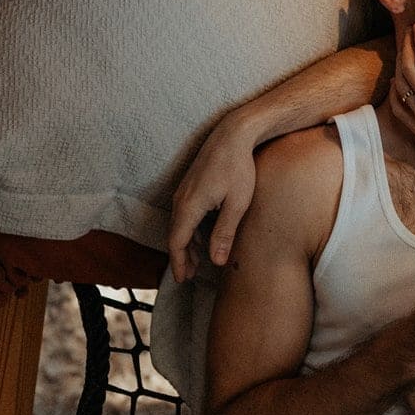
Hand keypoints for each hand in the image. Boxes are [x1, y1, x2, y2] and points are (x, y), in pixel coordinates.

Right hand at [168, 121, 256, 279]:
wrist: (234, 134)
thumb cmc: (239, 167)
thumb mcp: (237, 204)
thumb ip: (224, 233)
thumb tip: (216, 262)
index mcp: (189, 206)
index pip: (177, 242)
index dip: (179, 263)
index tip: (182, 280)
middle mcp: (181, 199)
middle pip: (175, 236)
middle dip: (181, 258)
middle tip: (188, 278)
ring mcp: (184, 191)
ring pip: (180, 225)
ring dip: (187, 245)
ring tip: (197, 263)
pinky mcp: (191, 186)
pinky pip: (185, 214)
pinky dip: (191, 231)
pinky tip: (203, 238)